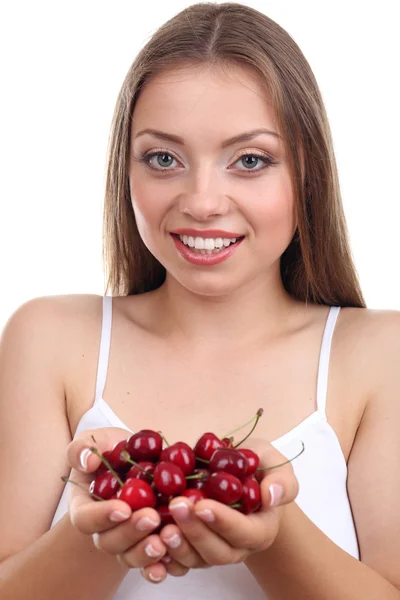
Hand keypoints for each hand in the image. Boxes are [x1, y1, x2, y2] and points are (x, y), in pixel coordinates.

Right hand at [66, 427, 171, 580]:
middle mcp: (105, 529)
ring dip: (146, 552)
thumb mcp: (95, 440)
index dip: (102, 517)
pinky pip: (153, 563)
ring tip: (165, 539)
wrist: (139, 460)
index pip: (86, 519)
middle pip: (110, 542)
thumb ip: (83, 448)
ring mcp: (128, 540)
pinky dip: (162, 565)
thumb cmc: (113, 450)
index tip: (123, 508)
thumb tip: (88, 461)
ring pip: (131, 556)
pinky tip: (173, 558)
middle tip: (151, 518)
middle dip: (131, 533)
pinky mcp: (149, 543)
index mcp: (85, 507)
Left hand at [141, 437, 299, 581]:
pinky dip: (162, 556)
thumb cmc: (257, 468)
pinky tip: (149, 540)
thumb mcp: (275, 463)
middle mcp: (238, 547)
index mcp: (260, 529)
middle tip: (177, 506)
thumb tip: (272, 495)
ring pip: (196, 560)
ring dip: (178, 545)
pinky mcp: (193, 549)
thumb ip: (281, 479)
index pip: (244, 533)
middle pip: (217, 552)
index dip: (223, 521)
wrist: (239, 477)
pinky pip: (178, 562)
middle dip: (195, 531)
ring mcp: (213, 550)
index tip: (202, 504)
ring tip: (160, 525)